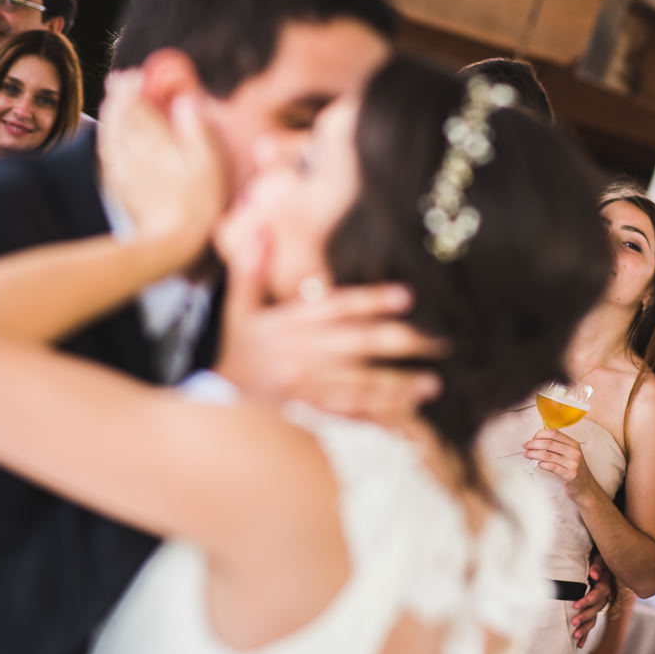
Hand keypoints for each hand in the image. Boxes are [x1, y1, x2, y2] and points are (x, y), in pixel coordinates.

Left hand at [98, 71, 226, 262]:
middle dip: (119, 97)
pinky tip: (110, 140)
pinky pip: (108, 156)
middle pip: (120, 117)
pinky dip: (108, 140)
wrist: (169, 244)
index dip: (135, 88)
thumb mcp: (209, 164)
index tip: (137, 75)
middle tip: (120, 82)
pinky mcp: (120, 189)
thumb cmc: (197, 204)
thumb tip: (186, 101)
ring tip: (112, 103)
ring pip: (111, 135)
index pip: (138, 105)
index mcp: (155, 141)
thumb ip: (197, 128)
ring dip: (110, 115)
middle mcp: (133, 151)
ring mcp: (123, 171)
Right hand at [214, 233, 444, 421]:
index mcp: (292, 325)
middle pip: (360, 345)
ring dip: (398, 386)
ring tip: (431, 384)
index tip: (407, 296)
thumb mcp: (237, 308)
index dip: (373, 301)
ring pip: (360, 385)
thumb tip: (259, 230)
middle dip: (402, 342)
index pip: (339, 308)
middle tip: (439, 341)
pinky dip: (379, 421)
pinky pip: (350, 417)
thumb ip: (250, 270)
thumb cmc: (236, 348)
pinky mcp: (311, 413)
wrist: (216, 396)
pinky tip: (408, 423)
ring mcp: (310, 387)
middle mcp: (304, 355)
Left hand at [523, 430, 600, 502]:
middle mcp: (574, 452)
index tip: (533, 437)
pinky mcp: (570, 475)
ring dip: (534, 454)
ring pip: (548, 455)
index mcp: (574, 444)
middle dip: (534, 443)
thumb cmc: (575, 471)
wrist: (586, 489)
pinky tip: (538, 464)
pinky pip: (552, 467)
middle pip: (549, 443)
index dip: (541, 434)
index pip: (555, 433)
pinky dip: (543, 465)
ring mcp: (573, 464)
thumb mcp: (571, 455)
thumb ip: (559, 447)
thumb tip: (539, 439)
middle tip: (526, 446)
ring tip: (527, 454)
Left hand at [572, 552, 612, 646]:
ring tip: (575, 636)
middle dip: (584, 616)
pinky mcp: (594, 608)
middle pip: (595, 609)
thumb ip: (596, 564)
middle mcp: (603, 596)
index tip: (575, 604)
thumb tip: (594, 575)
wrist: (601, 560)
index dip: (587, 600)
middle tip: (573, 622)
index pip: (597, 595)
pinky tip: (579, 644)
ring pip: (594, 618)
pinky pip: (591, 622)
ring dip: (585, 628)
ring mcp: (599, 604)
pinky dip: (586, 633)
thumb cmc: (597, 556)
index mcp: (604, 584)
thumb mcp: (598, 556)